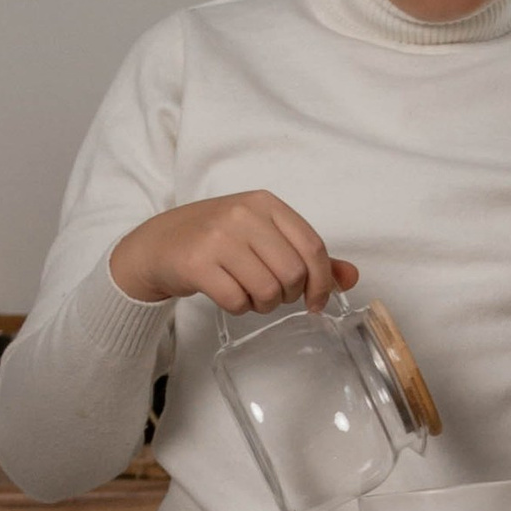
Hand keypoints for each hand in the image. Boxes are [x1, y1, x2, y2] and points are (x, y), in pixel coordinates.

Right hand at [110, 193, 355, 315]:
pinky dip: (239, 307)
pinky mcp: (196, 263)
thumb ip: (309, 256)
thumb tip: (351, 277)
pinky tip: (228, 295)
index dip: (322, 282)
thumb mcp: (264, 237)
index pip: (313, 247)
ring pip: (267, 290)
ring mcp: (218, 237)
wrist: (159, 244)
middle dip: (289, 295)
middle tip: (273, 295)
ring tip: (249, 294)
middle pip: (293, 272)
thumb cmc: (217, 241)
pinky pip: (237, 301)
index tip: (316, 301)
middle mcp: (243, 214)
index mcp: (266, 203)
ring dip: (263, 304)